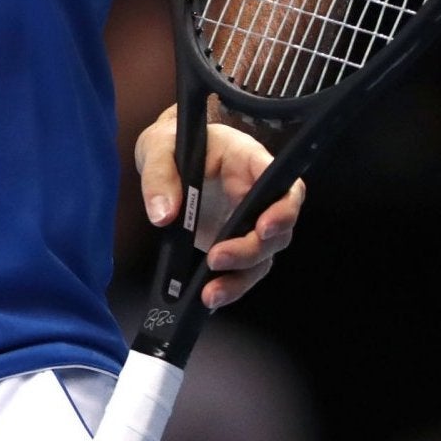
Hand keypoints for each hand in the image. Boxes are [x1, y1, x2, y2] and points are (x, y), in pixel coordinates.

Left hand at [134, 108, 304, 309]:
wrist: (166, 157)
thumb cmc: (171, 144)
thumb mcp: (158, 148)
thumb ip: (159, 177)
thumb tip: (163, 216)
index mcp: (247, 159)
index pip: (282, 183)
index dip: (283, 208)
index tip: (263, 227)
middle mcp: (256, 193)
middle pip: (276, 228)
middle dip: (251, 250)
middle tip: (216, 259)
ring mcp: (247, 220)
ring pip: (263, 256)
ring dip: (240, 278)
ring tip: (210, 293)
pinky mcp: (234, 241)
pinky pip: (243, 269)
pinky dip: (229, 285)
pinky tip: (210, 296)